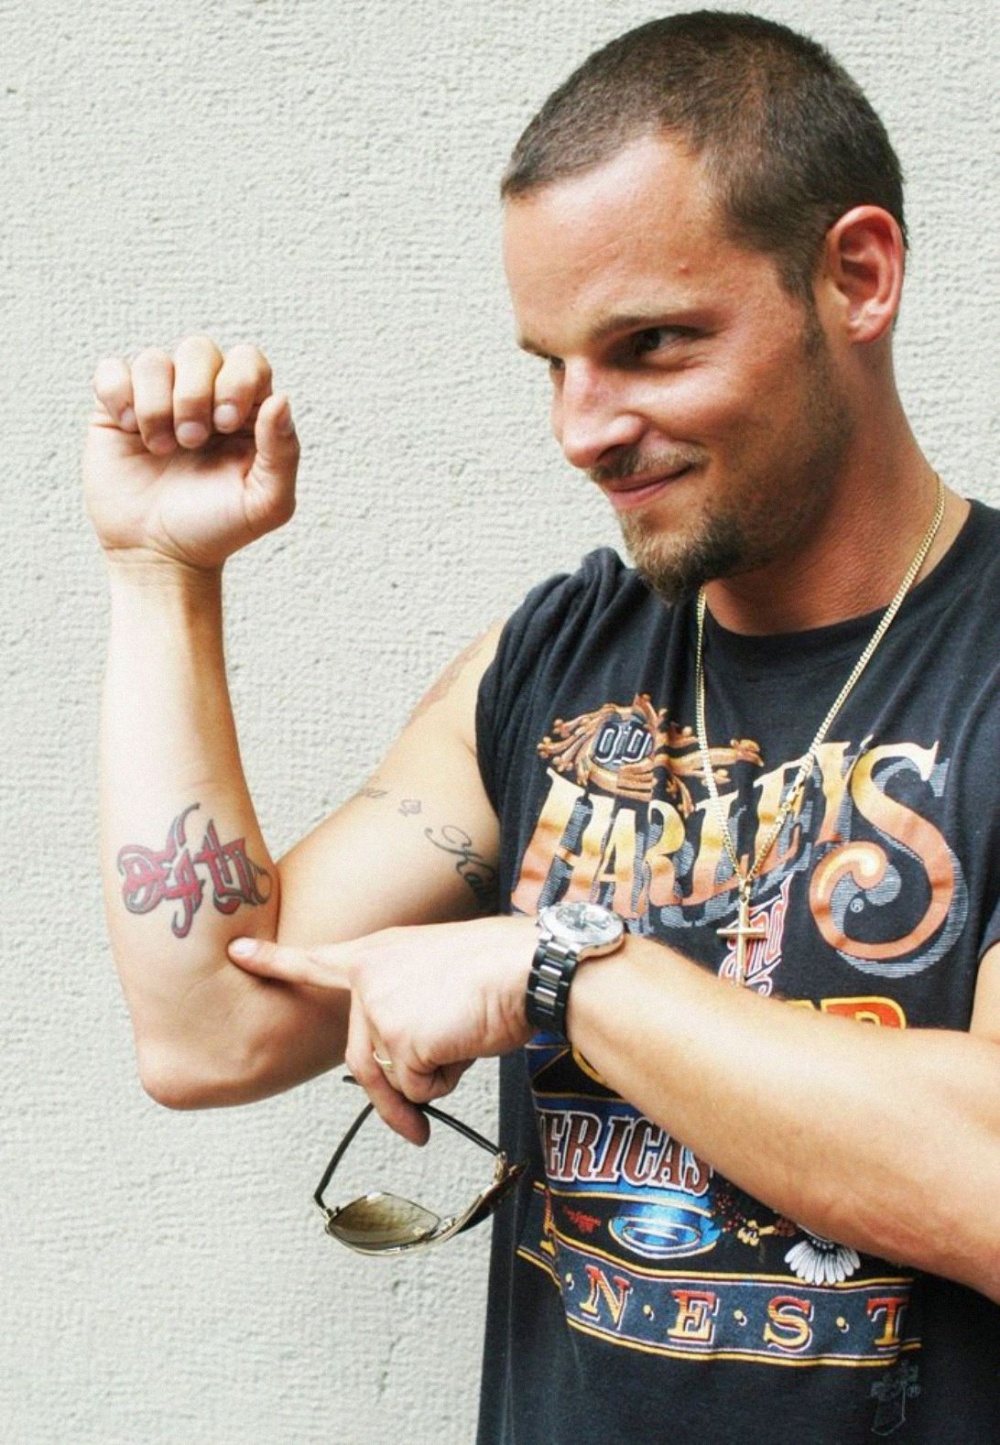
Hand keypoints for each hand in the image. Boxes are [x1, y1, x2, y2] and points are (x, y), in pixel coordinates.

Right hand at [84, 336, 298, 571]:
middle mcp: (203, 396)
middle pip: (199, 350)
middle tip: (191, 442)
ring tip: (161, 449)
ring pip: (154, 360)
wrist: (160, 554)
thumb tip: (280, 400)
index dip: (237, 381)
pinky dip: (119, 393)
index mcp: (246, 410)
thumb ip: (283, 453)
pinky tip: (129, 430)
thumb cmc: (218, 528)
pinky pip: (112, 369)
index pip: (248, 361)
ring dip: (157, 405)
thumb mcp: (266, 502)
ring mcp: (158, 399)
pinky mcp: (117, 409)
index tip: (226, 424)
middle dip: (194, 394)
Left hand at [228, 916, 535, 1142]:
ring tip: (464, 1036)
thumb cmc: (501, 968)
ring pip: (396, 1077)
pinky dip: (449, 1079)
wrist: (529, 967)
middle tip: (414, 1133)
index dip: (274, 960)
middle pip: (361, 1059)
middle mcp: (370, 977)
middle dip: (392, 1102)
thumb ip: (406, 1003)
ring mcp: (380, 1008)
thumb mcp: (440, 972)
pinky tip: (467, 1038)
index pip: (317, 959)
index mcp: (379, 952)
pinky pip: (420, 1088)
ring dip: (433, 1079)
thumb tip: (407, 1069)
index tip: (237, 951)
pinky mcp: (400, 1039)